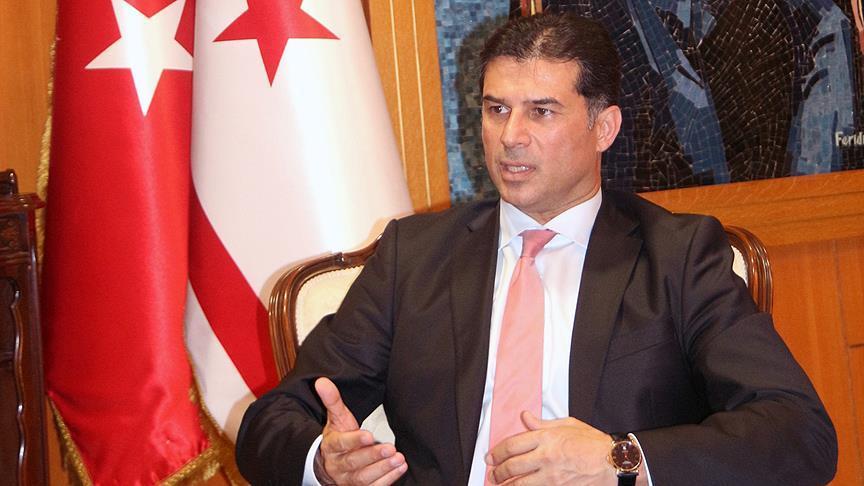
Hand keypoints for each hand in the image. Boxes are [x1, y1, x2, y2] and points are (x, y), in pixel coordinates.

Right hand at [314, 377, 407, 484]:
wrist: (329, 464)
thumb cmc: (338, 437)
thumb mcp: (336, 418)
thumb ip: (332, 400)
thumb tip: (322, 381)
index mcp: (331, 446)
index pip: (340, 444)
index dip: (354, 441)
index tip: (369, 435)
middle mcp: (337, 466)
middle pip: (354, 463)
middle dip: (373, 456)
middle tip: (390, 449)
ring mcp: (347, 480)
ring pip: (363, 479)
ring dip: (382, 469)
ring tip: (399, 459)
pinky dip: (387, 480)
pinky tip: (399, 469)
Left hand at [485, 411, 615, 484]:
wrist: (613, 462)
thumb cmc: (594, 443)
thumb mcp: (568, 424)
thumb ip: (543, 423)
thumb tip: (526, 417)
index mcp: (547, 438)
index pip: (512, 445)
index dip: (497, 452)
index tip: (491, 457)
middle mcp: (546, 457)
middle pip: (512, 466)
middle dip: (498, 471)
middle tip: (493, 473)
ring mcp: (552, 477)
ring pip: (520, 484)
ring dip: (506, 485)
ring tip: (500, 485)